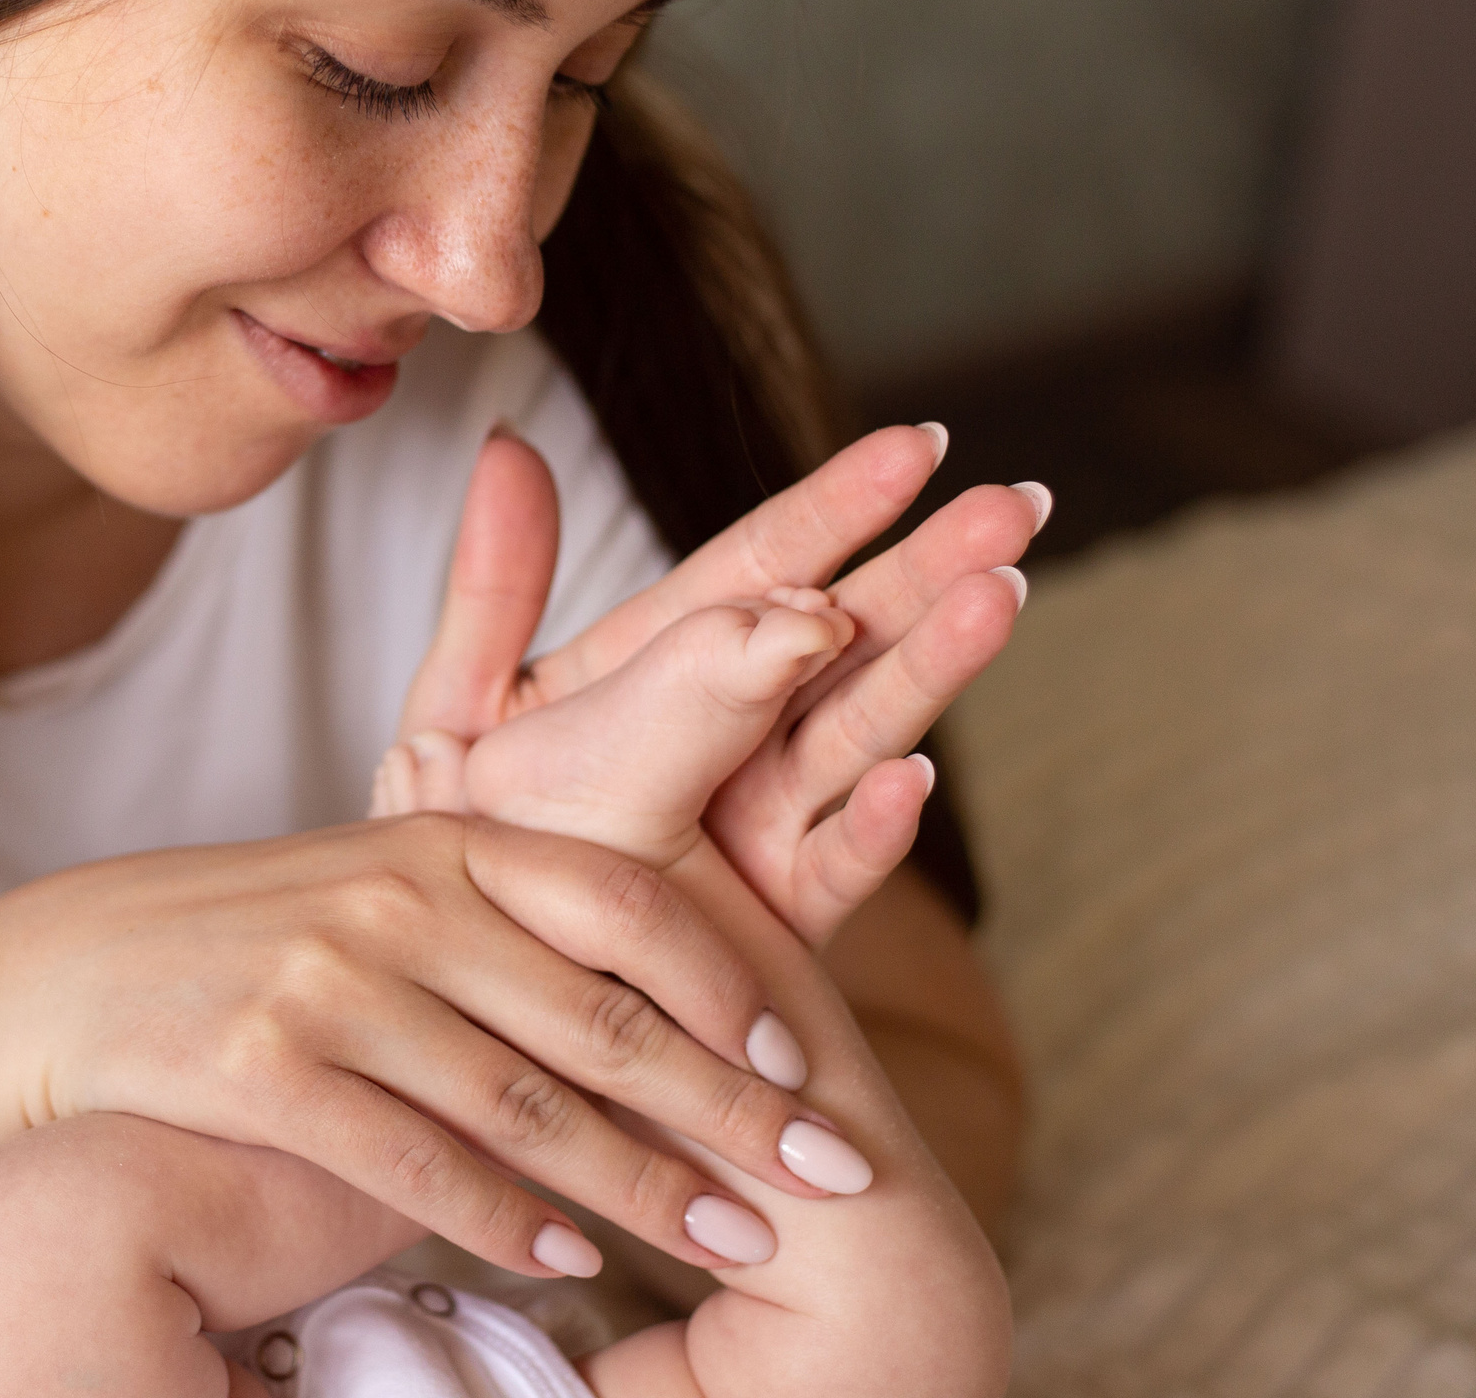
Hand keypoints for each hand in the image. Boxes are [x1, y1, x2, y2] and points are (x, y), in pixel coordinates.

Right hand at [0, 814, 875, 1280]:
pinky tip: (572, 1261)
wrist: (75, 970)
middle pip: (600, 1012)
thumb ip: (504, 913)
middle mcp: (398, 898)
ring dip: (640, 1181)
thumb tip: (663, 989)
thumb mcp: (382, 883)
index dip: (727, 979)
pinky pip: (413, 1159)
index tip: (804, 1059)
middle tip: (828, 1170)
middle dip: (729, 1103)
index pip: (623, 898)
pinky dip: (502, 1217)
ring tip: (734, 1241)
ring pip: (522, 1098)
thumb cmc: (258, 932)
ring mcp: (328, 980)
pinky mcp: (263, 1065)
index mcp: (445, 837)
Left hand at [397, 425, 1043, 943]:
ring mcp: (755, 840)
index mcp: (656, 679)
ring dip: (924, 673)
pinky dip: (862, 832)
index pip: (755, 572)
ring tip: (1000, 599)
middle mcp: (725, 749)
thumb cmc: (454, 871)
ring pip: (853, 739)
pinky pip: (819, 880)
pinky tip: (906, 780)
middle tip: (1021, 506)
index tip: (920, 445)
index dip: (833, 509)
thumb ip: (494, 594)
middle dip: (923, 572)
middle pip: (837, 645)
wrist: (469, 1032)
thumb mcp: (458, 723)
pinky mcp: (762, 941)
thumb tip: (511, 443)